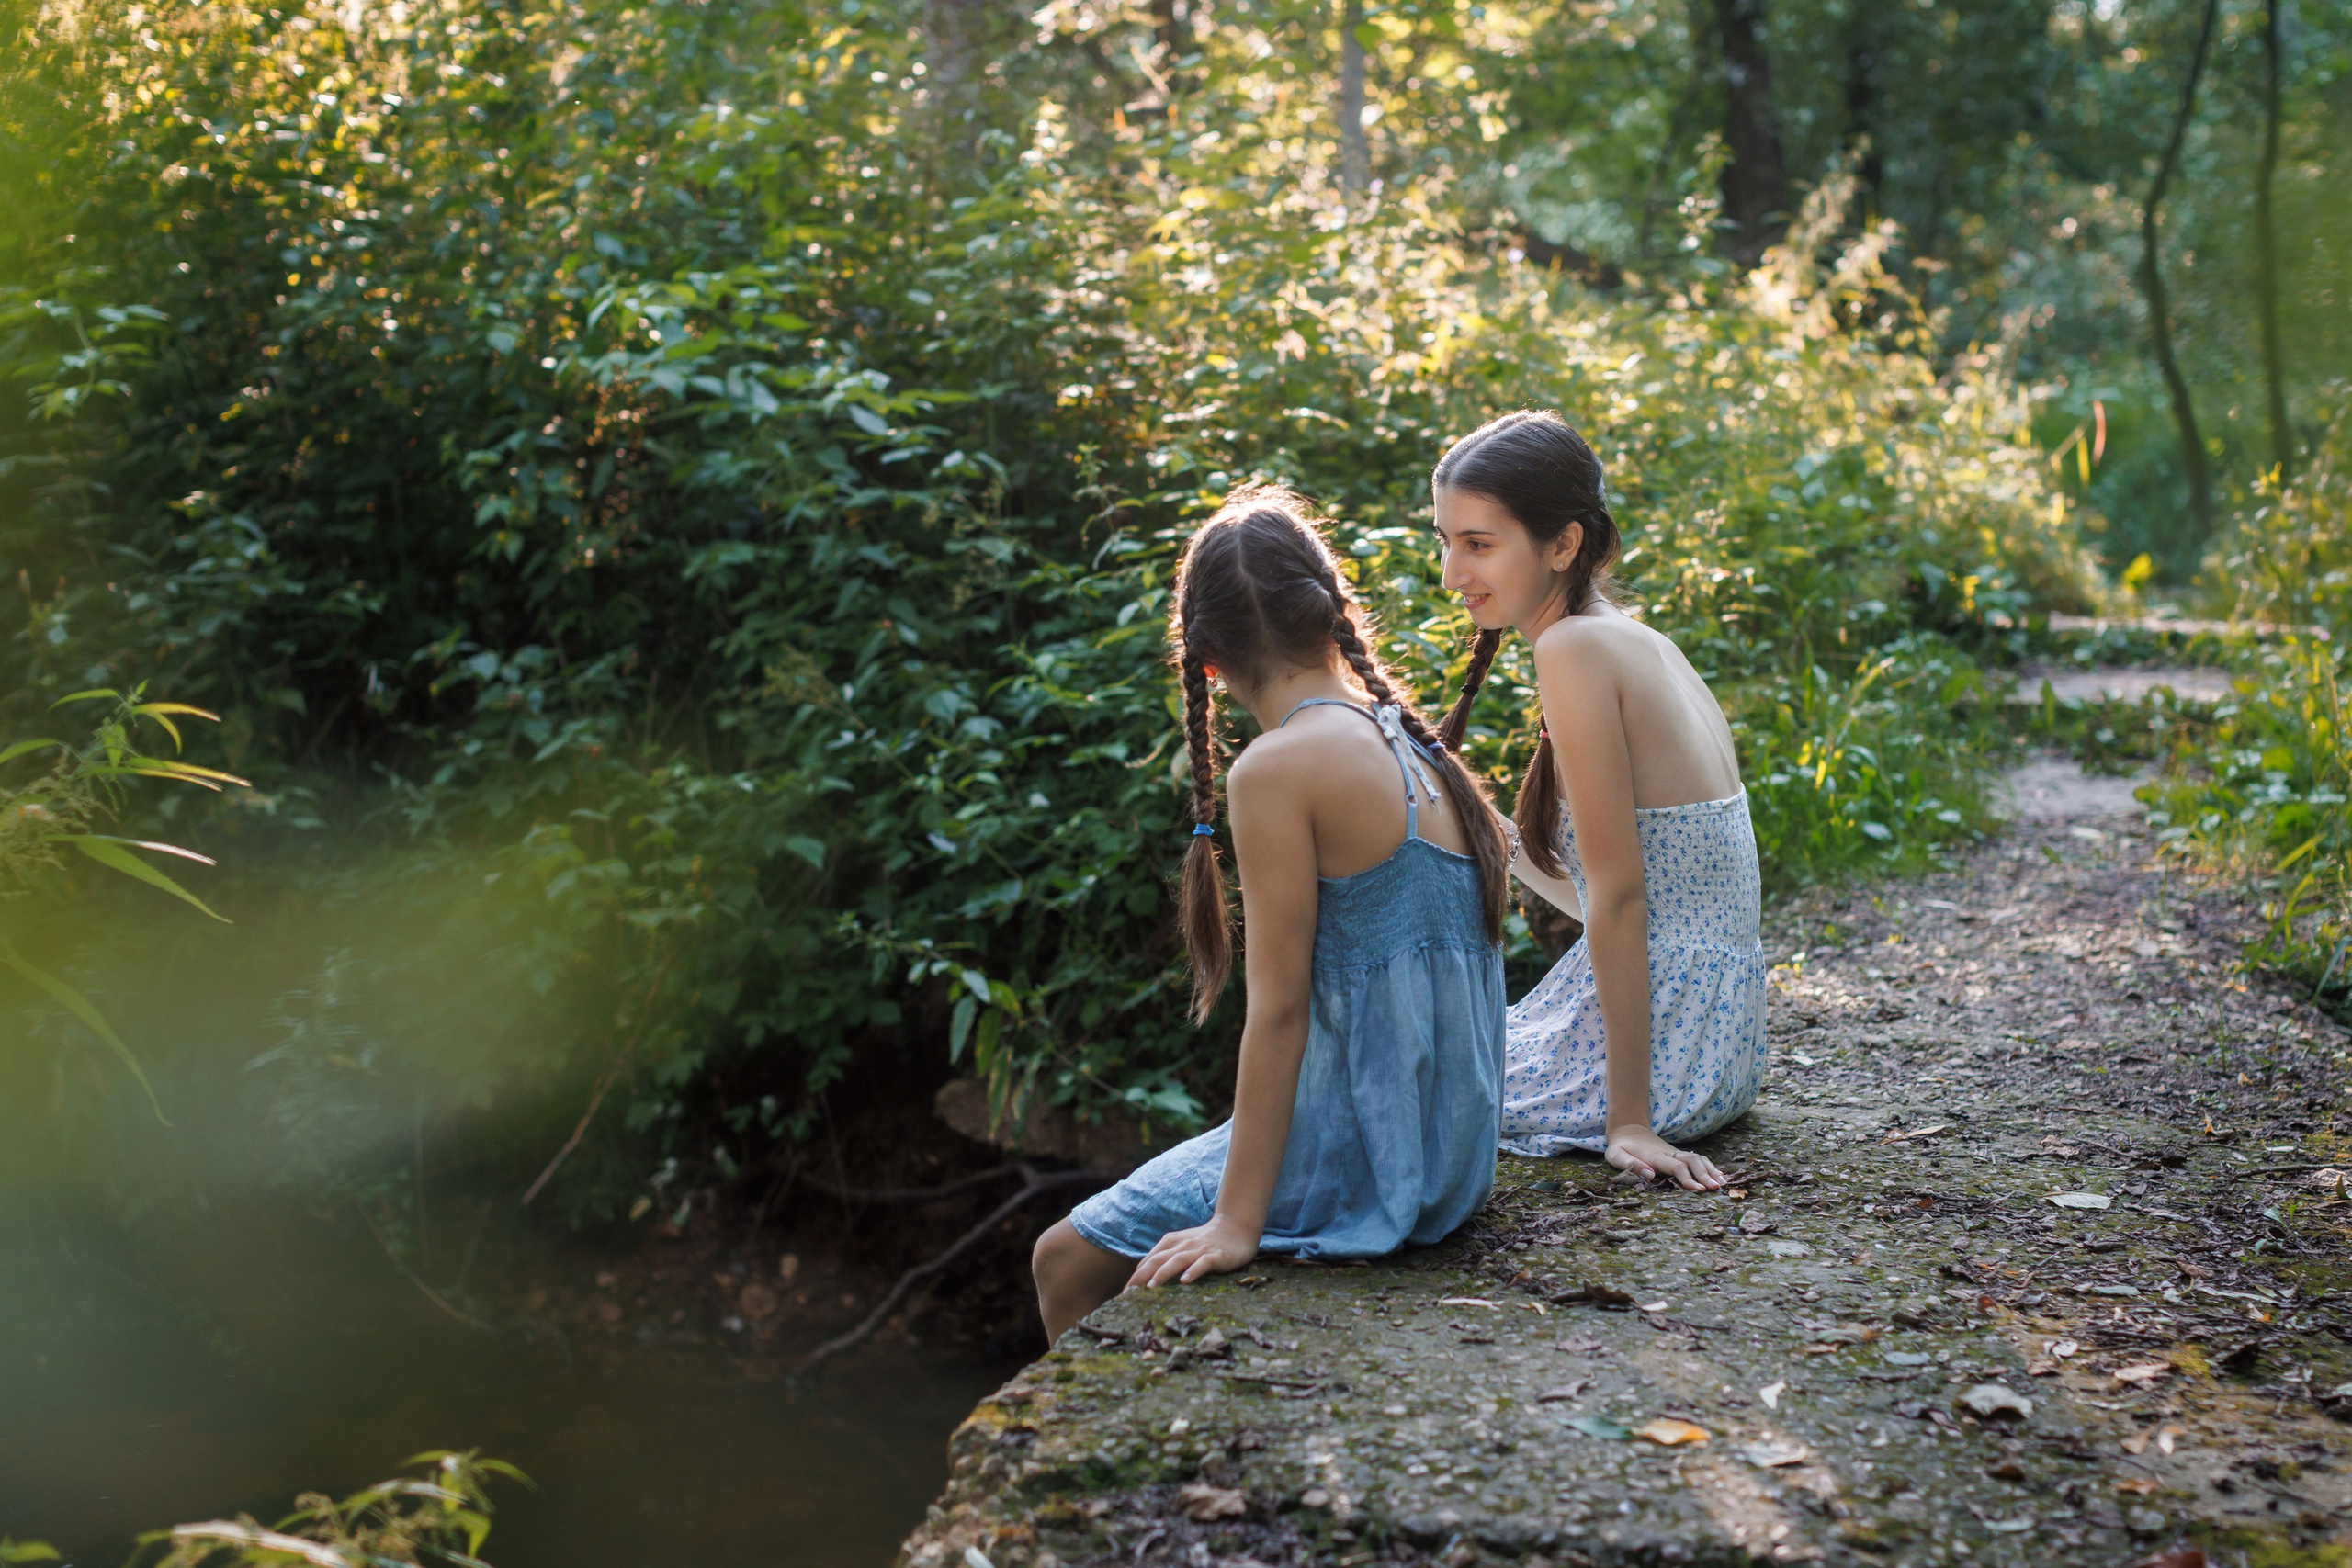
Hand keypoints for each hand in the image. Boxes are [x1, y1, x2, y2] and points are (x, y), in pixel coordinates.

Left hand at [1126, 1213, 1261, 1289]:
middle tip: (1129, 1293)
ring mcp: (1199, 1249)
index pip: (1149, 1260)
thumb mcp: (1182, 1246)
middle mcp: (1183, 1245)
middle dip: (1142, 1276)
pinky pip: (1203, 1263)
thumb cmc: (1205, 1241)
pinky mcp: (1216, 1256)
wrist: (1235, 1227)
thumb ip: (1165, 1258)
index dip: (1136, 1276)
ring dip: (1163, 1272)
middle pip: (1159, 1259)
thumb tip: (1144, 1276)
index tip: (1125, 1293)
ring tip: (1152, 1287)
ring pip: (1178, 1260)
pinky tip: (1186, 1281)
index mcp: (1171, 1242)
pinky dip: (1193, 1270)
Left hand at [1605, 1125, 1726, 1190]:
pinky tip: (1718, 1176)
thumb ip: (1631, 1164)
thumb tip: (1651, 1175)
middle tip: (1716, 1189)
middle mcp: (1668, 1153)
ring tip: (1723, 1184)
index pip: (1676, 1166)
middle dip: (1705, 1175)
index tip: (1698, 1190)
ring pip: (1697, 1158)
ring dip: (1711, 1170)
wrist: (1628, 1129)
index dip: (1687, 1178)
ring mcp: (1675, 1152)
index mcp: (1654, 1157)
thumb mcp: (1616, 1155)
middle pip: (1692, 1161)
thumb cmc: (1621, 1147)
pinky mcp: (1678, 1154)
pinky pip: (1697, 1158)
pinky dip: (1709, 1166)